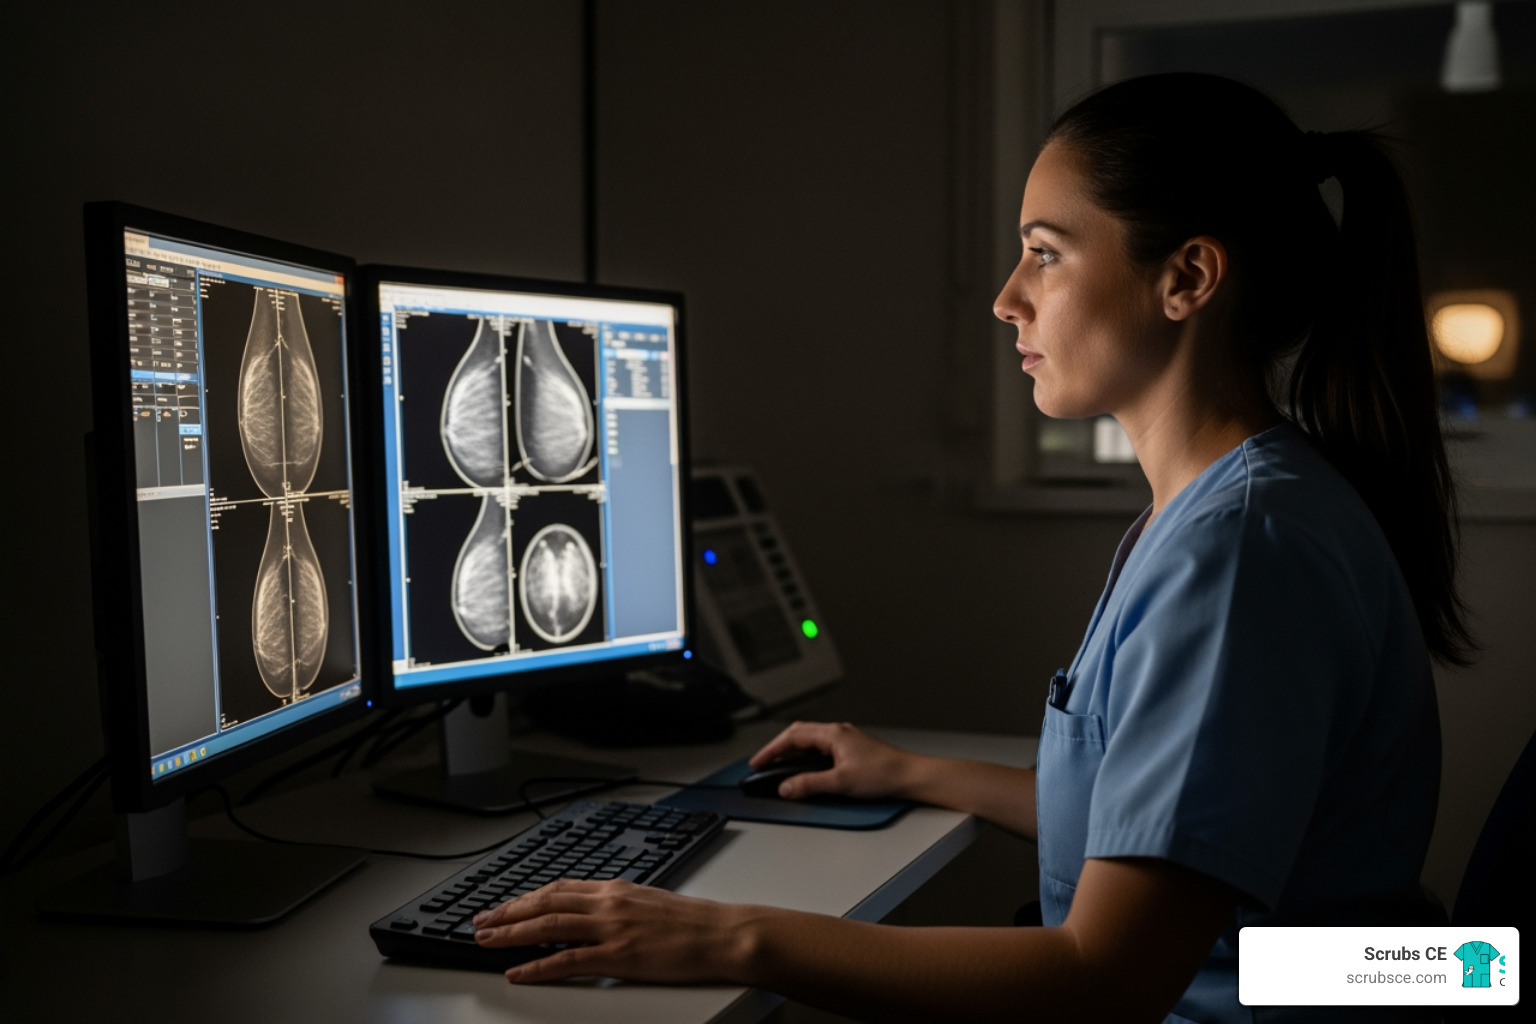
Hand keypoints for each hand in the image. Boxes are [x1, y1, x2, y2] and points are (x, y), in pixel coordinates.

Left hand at [472, 880, 750, 983]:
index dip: (526, 896)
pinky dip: (538, 966)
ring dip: (512, 933)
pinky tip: (519, 971)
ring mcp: (611, 929)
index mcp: (615, 888)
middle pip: (546, 902)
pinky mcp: (618, 956)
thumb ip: (617, 905)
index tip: (505, 905)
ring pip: (549, 925)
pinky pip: (568, 961)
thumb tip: (592, 914)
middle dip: (508, 912)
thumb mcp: (649, 901)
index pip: (559, 888)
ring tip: (487, 940)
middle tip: (481, 920)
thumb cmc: (693, 923)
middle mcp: (608, 903)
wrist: (722, 934)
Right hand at [748, 721, 919, 800]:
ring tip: (778, 767)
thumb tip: (786, 787)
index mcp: (833, 734)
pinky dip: (805, 757)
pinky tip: (804, 769)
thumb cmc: (884, 774)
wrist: (910, 776)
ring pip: (809, 741)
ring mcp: (845, 741)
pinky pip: (820, 749)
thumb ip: (809, 784)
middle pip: (798, 735)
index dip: (771, 750)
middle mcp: (838, 733)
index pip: (792, 737)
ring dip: (791, 752)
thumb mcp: (841, 782)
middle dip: (778, 749)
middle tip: (763, 764)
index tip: (757, 763)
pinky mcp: (851, 751)